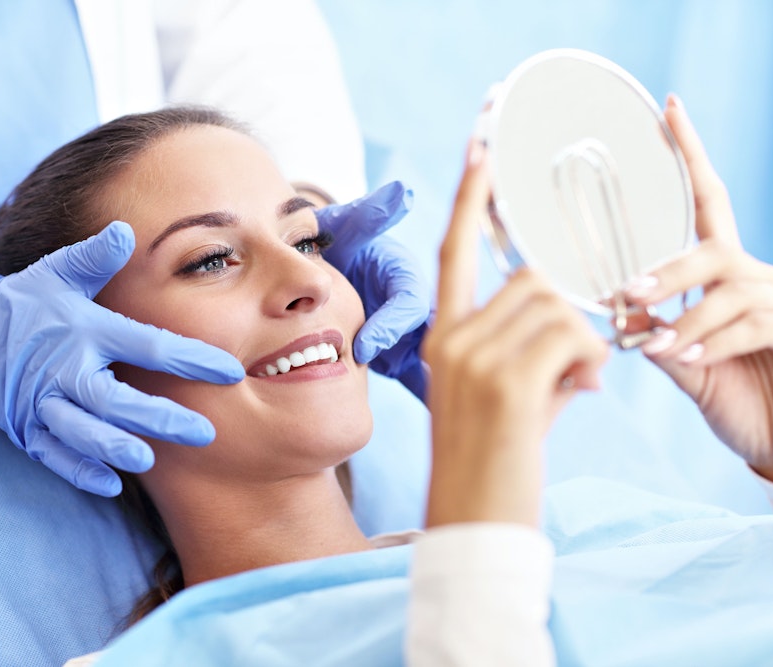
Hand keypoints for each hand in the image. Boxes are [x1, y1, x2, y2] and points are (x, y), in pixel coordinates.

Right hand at [0, 222, 243, 495]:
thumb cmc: (23, 300)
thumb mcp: (56, 272)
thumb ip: (94, 257)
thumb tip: (125, 231)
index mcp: (83, 329)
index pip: (146, 344)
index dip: (190, 359)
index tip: (230, 371)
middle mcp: (63, 368)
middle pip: (114, 399)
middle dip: (159, 417)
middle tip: (203, 433)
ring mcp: (40, 401)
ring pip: (80, 431)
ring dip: (113, 447)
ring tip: (148, 460)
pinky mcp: (24, 427)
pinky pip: (52, 454)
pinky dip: (78, 470)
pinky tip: (111, 483)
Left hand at [317, 182, 431, 399]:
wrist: (326, 270)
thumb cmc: (336, 245)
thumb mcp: (348, 229)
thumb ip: (368, 215)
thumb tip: (401, 194)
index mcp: (406, 275)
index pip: (408, 301)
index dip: (390, 324)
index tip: (363, 347)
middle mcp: (417, 306)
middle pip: (434, 335)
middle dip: (428, 365)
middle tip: (417, 394)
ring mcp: (413, 335)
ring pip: (438, 362)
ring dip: (439, 387)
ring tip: (445, 418)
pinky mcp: (405, 358)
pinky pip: (422, 380)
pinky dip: (431, 399)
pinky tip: (443, 427)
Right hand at [423, 141, 608, 526]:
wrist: (473, 524)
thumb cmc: (492, 464)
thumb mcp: (503, 399)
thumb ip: (531, 351)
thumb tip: (585, 332)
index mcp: (443, 338)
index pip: (455, 251)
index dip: (471, 196)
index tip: (482, 142)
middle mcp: (450, 338)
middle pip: (532, 280)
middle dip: (567, 314)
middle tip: (578, 368)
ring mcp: (472, 356)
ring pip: (556, 305)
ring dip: (583, 342)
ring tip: (574, 388)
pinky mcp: (506, 380)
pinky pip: (571, 335)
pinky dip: (590, 361)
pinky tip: (581, 394)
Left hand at [626, 95, 772, 484]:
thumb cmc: (742, 402)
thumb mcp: (691, 368)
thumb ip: (661, 341)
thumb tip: (623, 316)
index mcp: (726, 277)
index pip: (709, 204)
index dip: (692, 156)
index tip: (670, 110)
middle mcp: (758, 279)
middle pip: (711, 248)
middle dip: (667, 270)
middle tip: (627, 292)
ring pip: (730, 287)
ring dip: (687, 316)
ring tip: (658, 342)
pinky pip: (753, 323)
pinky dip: (713, 340)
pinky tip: (688, 356)